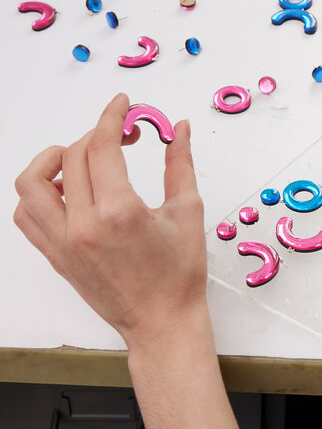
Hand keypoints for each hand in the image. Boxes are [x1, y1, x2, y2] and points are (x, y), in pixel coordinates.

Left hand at [14, 93, 207, 350]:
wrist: (162, 322)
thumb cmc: (179, 277)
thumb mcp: (187, 213)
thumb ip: (180, 165)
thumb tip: (179, 129)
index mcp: (120, 213)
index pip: (102, 146)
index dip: (112, 117)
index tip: (121, 106)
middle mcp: (84, 226)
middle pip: (72, 156)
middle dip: (97, 135)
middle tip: (120, 137)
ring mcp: (64, 242)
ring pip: (31, 184)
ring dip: (51, 160)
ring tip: (76, 158)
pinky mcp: (55, 256)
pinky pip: (26, 216)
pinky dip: (37, 195)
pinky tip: (64, 190)